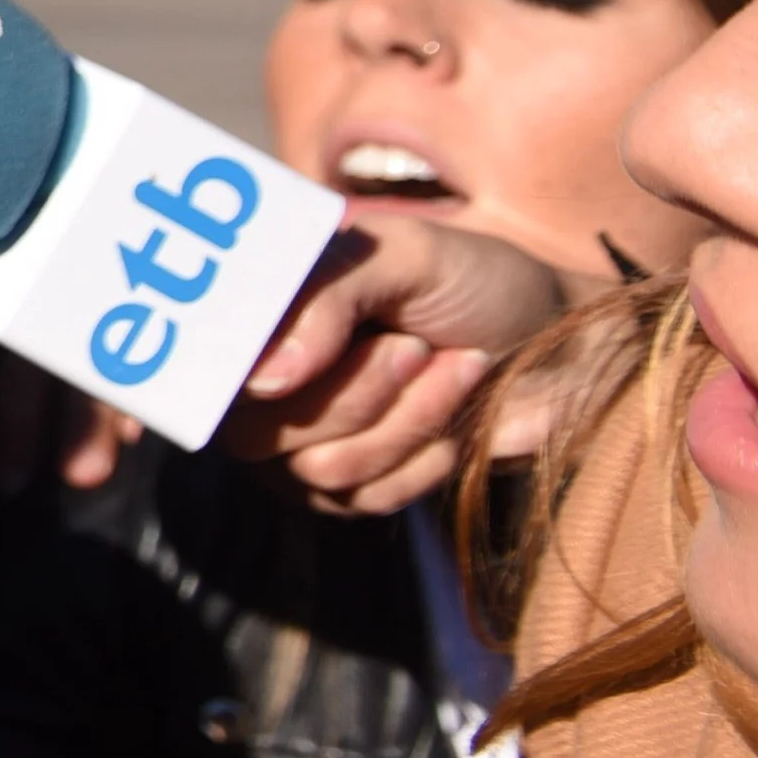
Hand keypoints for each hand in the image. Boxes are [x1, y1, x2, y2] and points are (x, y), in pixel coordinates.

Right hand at [222, 213, 569, 514]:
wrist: (567, 347)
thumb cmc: (481, 281)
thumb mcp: (406, 256)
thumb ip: (325, 297)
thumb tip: (263, 380)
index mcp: (260, 308)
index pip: (190, 358)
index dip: (200, 383)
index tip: (235, 393)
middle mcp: (266, 376)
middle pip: (249, 430)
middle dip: (350, 395)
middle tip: (413, 346)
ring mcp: (306, 439)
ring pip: (316, 470)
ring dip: (406, 419)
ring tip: (457, 367)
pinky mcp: (357, 488)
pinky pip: (364, 500)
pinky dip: (425, 457)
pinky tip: (459, 415)